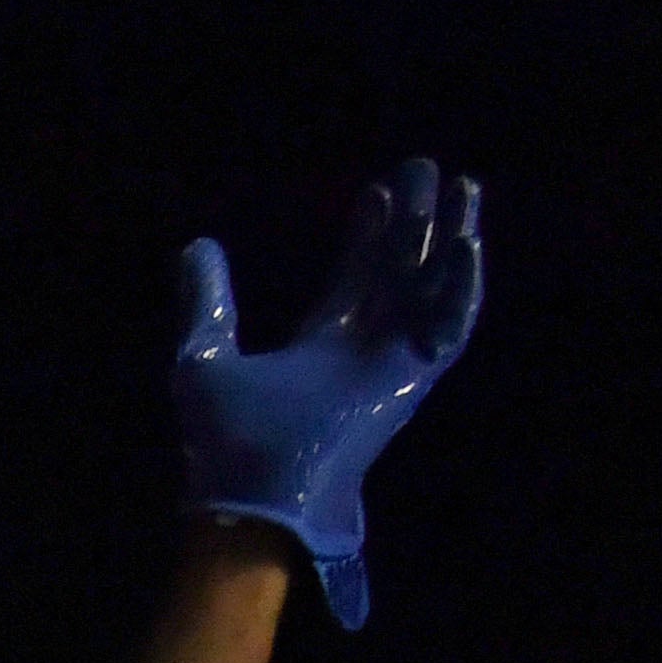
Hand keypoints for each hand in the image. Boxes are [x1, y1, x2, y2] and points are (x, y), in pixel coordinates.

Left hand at [173, 157, 483, 628]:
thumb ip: (206, 301)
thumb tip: (194, 246)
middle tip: (424, 168)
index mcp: (321, 345)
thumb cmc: (225, 439)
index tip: (376, 190)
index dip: (369, 233)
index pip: (357, 277)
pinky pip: (451, 329)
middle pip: (401, 274)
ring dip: (453, 241)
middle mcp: (364, 352)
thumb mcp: (204, 355)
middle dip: (416, 223)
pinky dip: (463, 289)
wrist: (251, 495)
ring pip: (436, 291)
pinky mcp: (413, 383)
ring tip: (464, 188)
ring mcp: (393, 366)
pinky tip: (467, 244)